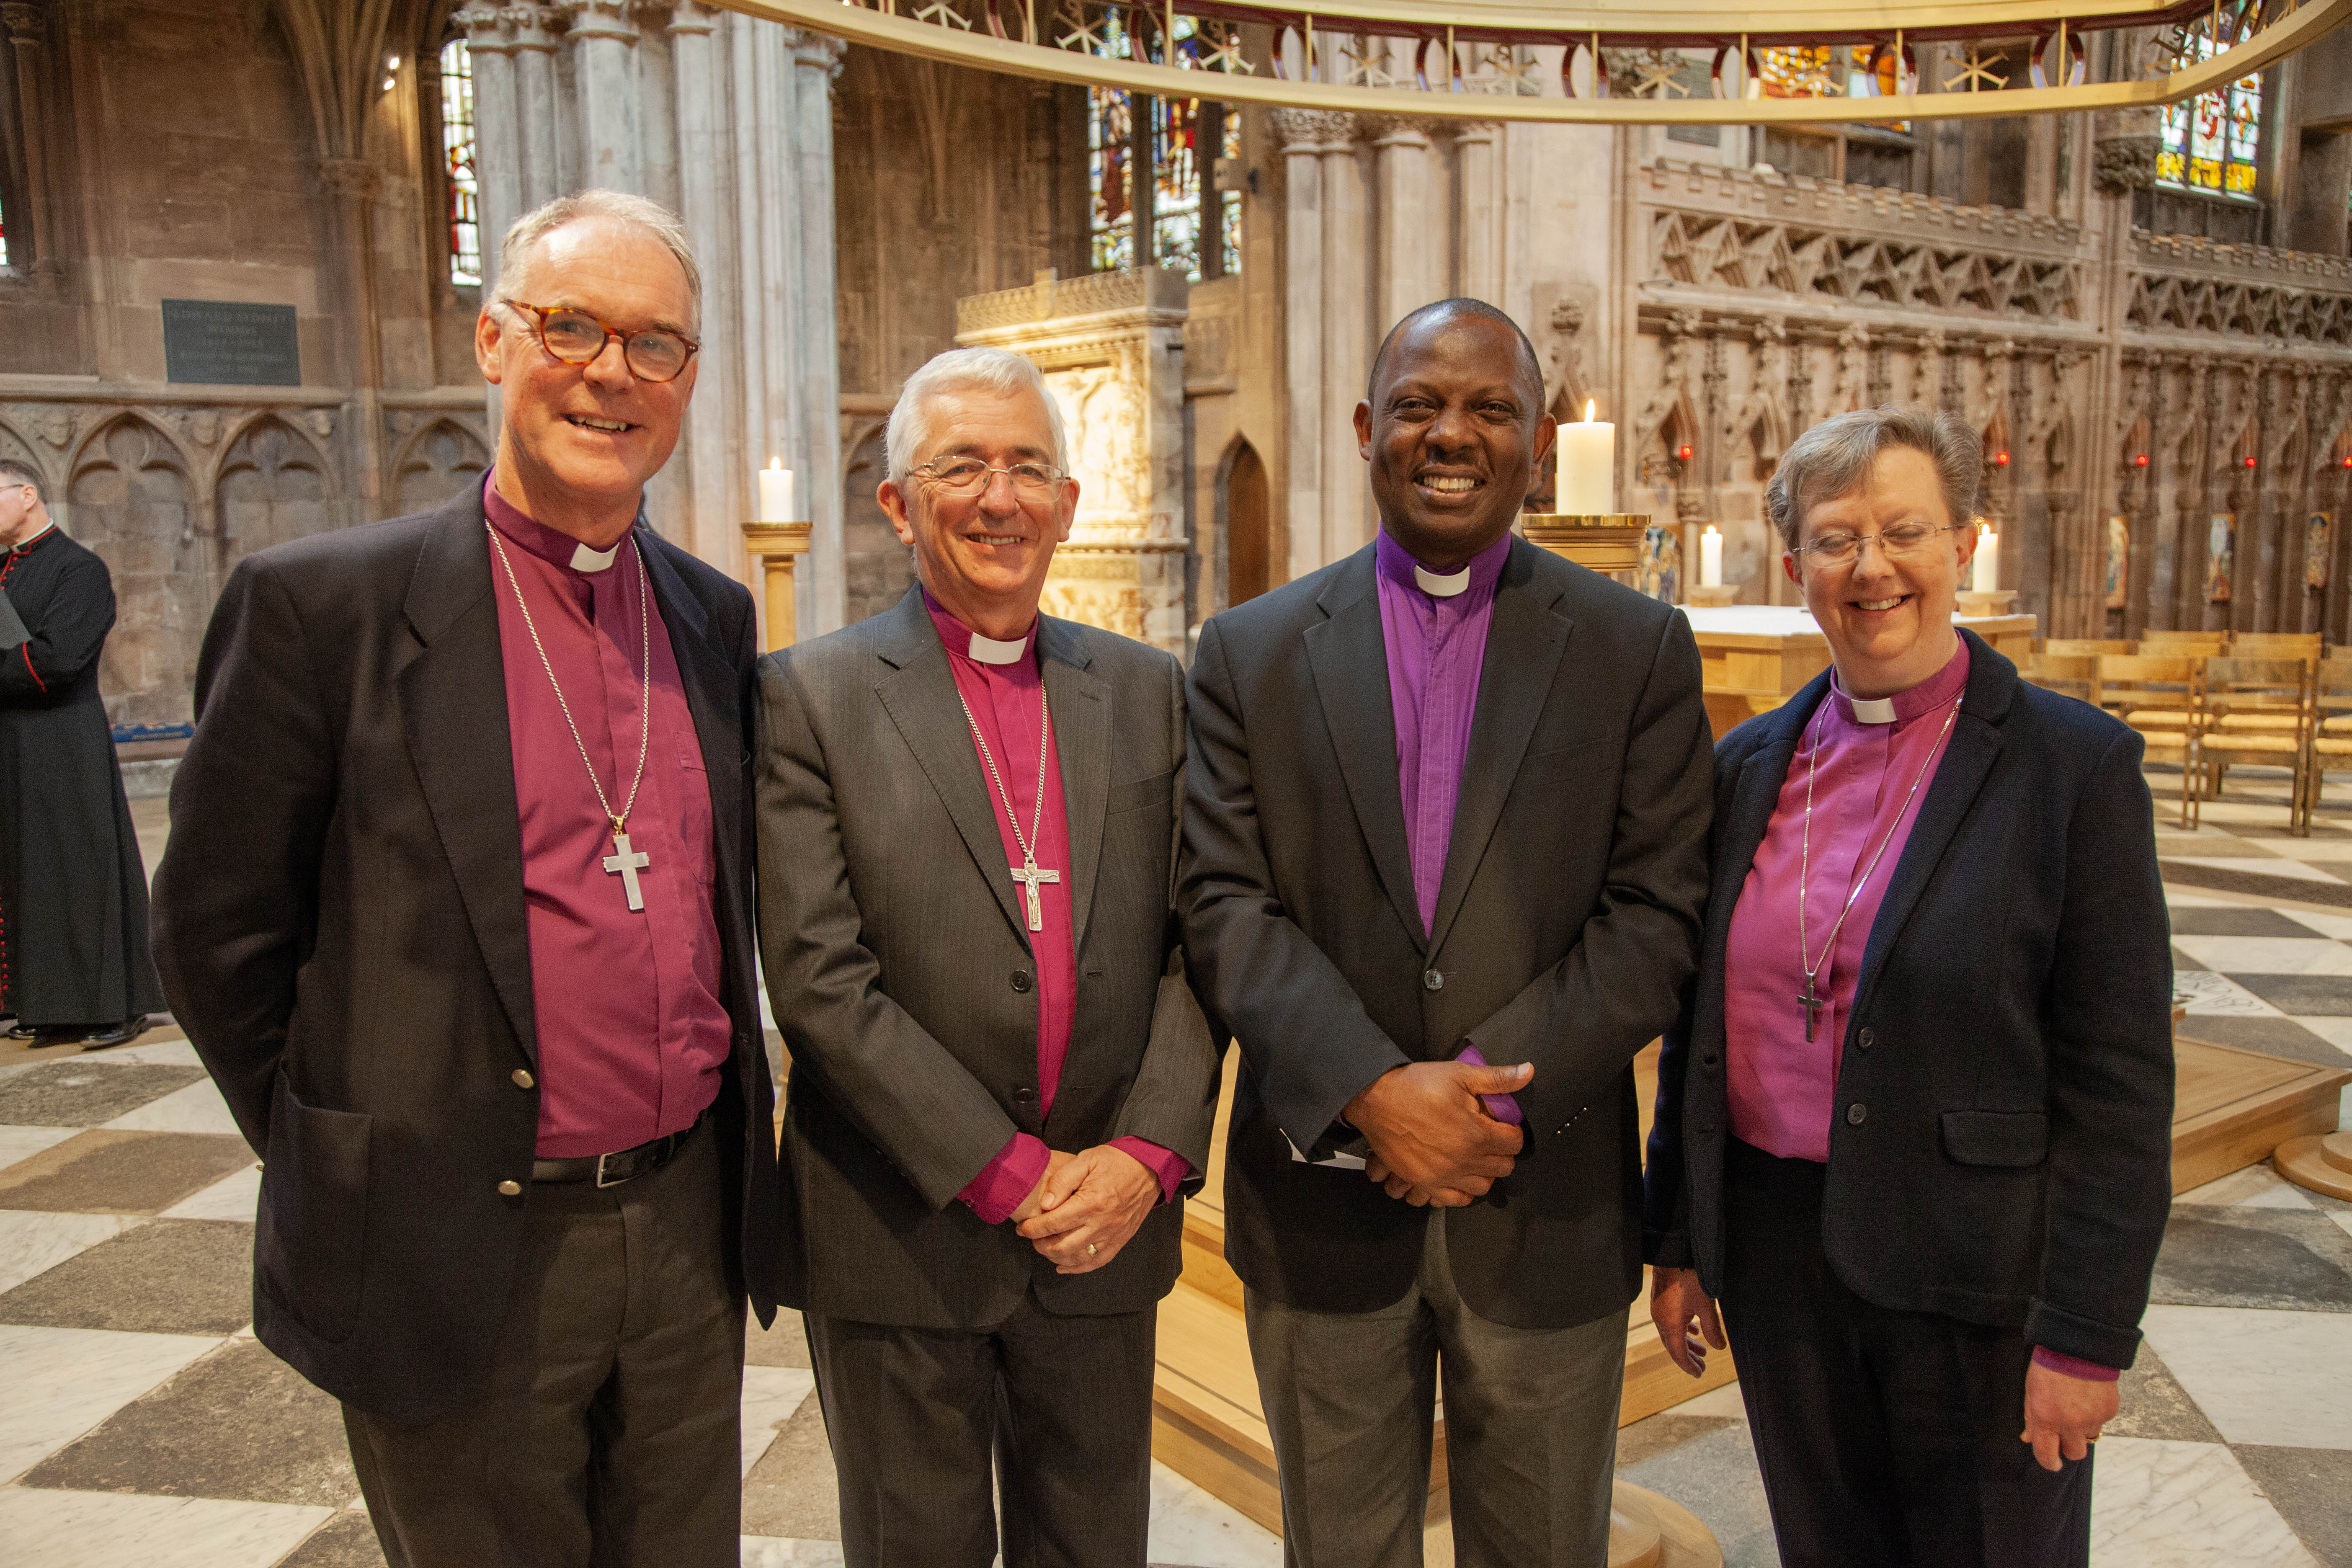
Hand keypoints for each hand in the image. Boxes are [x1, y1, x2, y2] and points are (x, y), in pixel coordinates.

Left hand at [1015, 1145, 1159, 1272]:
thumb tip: (1045, 1203)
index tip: (1022, 1227)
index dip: (1033, 1229)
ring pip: (1077, 1258)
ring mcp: (1112, 1235)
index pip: (1054, 1223)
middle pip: (1062, 1246)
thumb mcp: (1086, 1160)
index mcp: (1091, 1202)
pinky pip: (1097, 1262)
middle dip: (1040, 1245)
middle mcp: (1101, 1223)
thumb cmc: (1117, 1162)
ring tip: (1044, 1248)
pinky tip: (1064, 1265)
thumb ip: (1062, 1181)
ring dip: (1055, 1257)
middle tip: (1031, 1237)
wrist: (1149, 1169)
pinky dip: (1078, 1267)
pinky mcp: (1120, 1240)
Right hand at [1344, 1059, 1528, 1201]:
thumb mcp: (1460, 1074)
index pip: (1515, 1142)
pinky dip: (1461, 1191)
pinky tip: (1458, 1174)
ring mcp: (1444, 1175)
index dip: (1512, 1131)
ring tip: (1475, 1156)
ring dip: (1484, 1172)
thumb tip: (1529, 1071)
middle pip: (1503, 1167)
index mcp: (1477, 1134)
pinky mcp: (1425, 1182)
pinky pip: (1454, 1199)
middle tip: (1490, 1137)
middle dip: (1502, 1151)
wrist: (1375, 1100)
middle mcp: (1464, 1160)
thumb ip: (1498, 1078)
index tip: (1502, 1124)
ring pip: (1482, 1187)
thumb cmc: (1417, 1085)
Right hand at [1648, 1267, 1724, 1377]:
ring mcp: (1658, 1310)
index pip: (1678, 1354)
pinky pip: (1669, 1322)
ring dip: (1686, 1344)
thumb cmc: (1690, 1278)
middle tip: (1702, 1367)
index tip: (1699, 1374)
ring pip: (1671, 1334)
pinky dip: (1681, 1330)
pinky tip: (1693, 1329)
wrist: (1673, 1254)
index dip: (1689, 1366)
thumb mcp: (1706, 1305)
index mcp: (1670, 1324)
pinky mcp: (1660, 1301)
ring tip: (1702, 1350)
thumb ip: (1713, 1329)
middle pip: (1673, 1346)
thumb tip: (1719, 1348)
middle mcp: (1660, 1320)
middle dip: (1688, 1358)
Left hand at [2021, 1359, 2118, 1470]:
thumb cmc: (2049, 1365)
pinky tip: (2088, 1396)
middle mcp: (2071, 1423)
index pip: (2047, 1454)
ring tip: (2076, 1404)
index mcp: (2047, 1418)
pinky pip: (2102, 1422)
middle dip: (2069, 1447)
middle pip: (2074, 1454)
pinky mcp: (2109, 1411)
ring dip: (2082, 1428)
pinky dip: (2095, 1414)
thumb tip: (2028, 1438)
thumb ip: (2031, 1418)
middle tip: (2065, 1432)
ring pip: (2089, 1437)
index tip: (2052, 1462)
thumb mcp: (2031, 1390)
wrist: (2079, 1346)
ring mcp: (2093, 1418)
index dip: (2049, 1462)